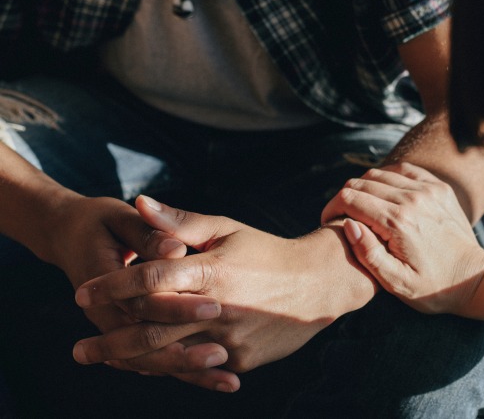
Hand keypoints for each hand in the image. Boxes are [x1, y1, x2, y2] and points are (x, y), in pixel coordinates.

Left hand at [73, 196, 375, 376]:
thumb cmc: (267, 251)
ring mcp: (229, 338)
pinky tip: (146, 368)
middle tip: (79, 350)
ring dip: (132, 361)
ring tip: (104, 360)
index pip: (150, 279)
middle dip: (110, 340)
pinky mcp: (241, 359)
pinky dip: (170, 367)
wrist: (317, 284)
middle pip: (151, 329)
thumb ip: (181, 223)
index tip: (81, 293)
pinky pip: (197, 367)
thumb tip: (141, 201)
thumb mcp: (227, 229)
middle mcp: (217, 308)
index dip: (112, 286)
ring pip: (170, 355)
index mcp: (211, 270)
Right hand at [321, 163, 483, 315]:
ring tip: (361, 209)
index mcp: (397, 222)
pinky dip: (386, 178)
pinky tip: (383, 195)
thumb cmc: (432, 287)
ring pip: (379, 174)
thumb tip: (349, 224)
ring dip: (363, 188)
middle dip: (344, 198)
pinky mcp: (438, 187)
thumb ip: (368, 254)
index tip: (328, 222)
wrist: (473, 278)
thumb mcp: (395, 282)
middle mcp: (412, 199)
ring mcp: (427, 189)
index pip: (349, 198)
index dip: (331, 208)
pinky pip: (402, 170)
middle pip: (361, 183)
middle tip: (342, 217)